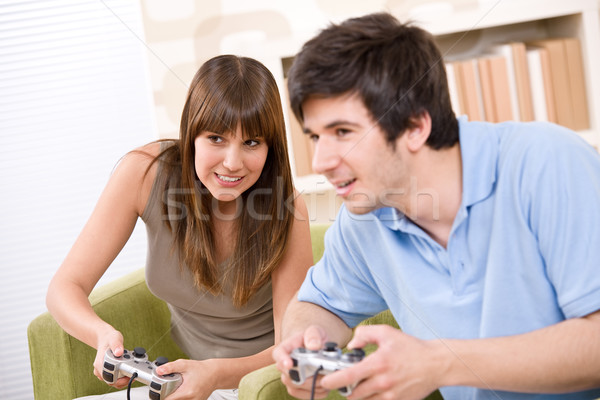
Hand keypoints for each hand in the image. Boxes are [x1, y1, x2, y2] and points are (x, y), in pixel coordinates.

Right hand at [92, 328, 129, 388]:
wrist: (106, 338)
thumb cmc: (109, 338)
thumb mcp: (114, 338)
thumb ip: (116, 344)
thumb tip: (119, 352)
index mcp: (100, 364)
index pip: (108, 378)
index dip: (120, 380)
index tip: (130, 375)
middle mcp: (100, 369)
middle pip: (112, 382)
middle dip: (124, 379)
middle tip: (133, 372)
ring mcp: (103, 371)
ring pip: (114, 381)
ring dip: (124, 377)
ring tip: (131, 368)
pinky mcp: (108, 371)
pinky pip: (116, 378)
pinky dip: (123, 375)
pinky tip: (128, 368)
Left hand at [155, 359, 218, 399]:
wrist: (215, 373)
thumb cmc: (201, 369)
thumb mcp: (185, 365)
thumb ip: (171, 367)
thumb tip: (159, 370)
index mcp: (187, 392)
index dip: (161, 395)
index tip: (160, 390)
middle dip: (169, 394)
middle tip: (172, 386)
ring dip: (176, 396)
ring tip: (179, 387)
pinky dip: (182, 397)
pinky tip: (185, 389)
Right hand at [272, 325, 330, 398]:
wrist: (316, 347)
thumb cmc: (313, 338)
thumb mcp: (315, 331)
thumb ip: (313, 335)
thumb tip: (313, 346)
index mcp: (284, 349)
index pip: (279, 354)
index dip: (283, 360)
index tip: (290, 364)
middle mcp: (283, 365)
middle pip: (289, 376)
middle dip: (308, 376)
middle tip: (324, 372)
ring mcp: (288, 378)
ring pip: (296, 387)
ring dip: (314, 385)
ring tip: (327, 377)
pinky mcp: (296, 389)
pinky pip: (303, 395)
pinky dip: (317, 393)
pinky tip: (325, 386)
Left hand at [320, 325, 439, 399]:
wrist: (435, 364)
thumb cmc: (411, 347)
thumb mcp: (386, 333)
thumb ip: (364, 334)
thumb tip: (351, 346)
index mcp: (378, 364)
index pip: (349, 376)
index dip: (333, 381)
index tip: (324, 382)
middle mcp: (383, 382)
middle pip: (354, 394)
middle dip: (346, 389)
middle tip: (344, 383)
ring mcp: (391, 396)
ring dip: (359, 395)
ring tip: (362, 385)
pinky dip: (373, 399)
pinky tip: (375, 390)